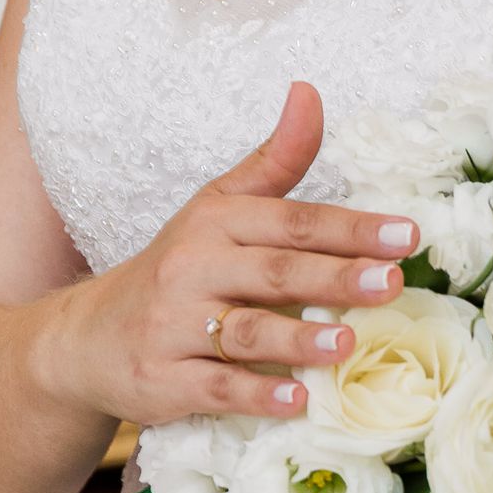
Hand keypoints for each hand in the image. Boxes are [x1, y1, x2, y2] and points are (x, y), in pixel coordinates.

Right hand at [31, 80, 416, 428]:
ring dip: (297, 339)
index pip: (291, 221)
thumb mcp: (216, 208)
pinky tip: (297, 401)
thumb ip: (274, 160)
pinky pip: (214, 387)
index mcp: (215, 223)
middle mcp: (192, 269)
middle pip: (274, 272)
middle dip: (335, 276)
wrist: (85, 338)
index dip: (350, 228)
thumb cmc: (175, 269)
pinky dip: (256, 395)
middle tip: (391, 283)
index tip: (407, 235)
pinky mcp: (161, 380)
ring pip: (244, 331)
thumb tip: (309, 92)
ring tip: (348, 343)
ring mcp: (173, 327)